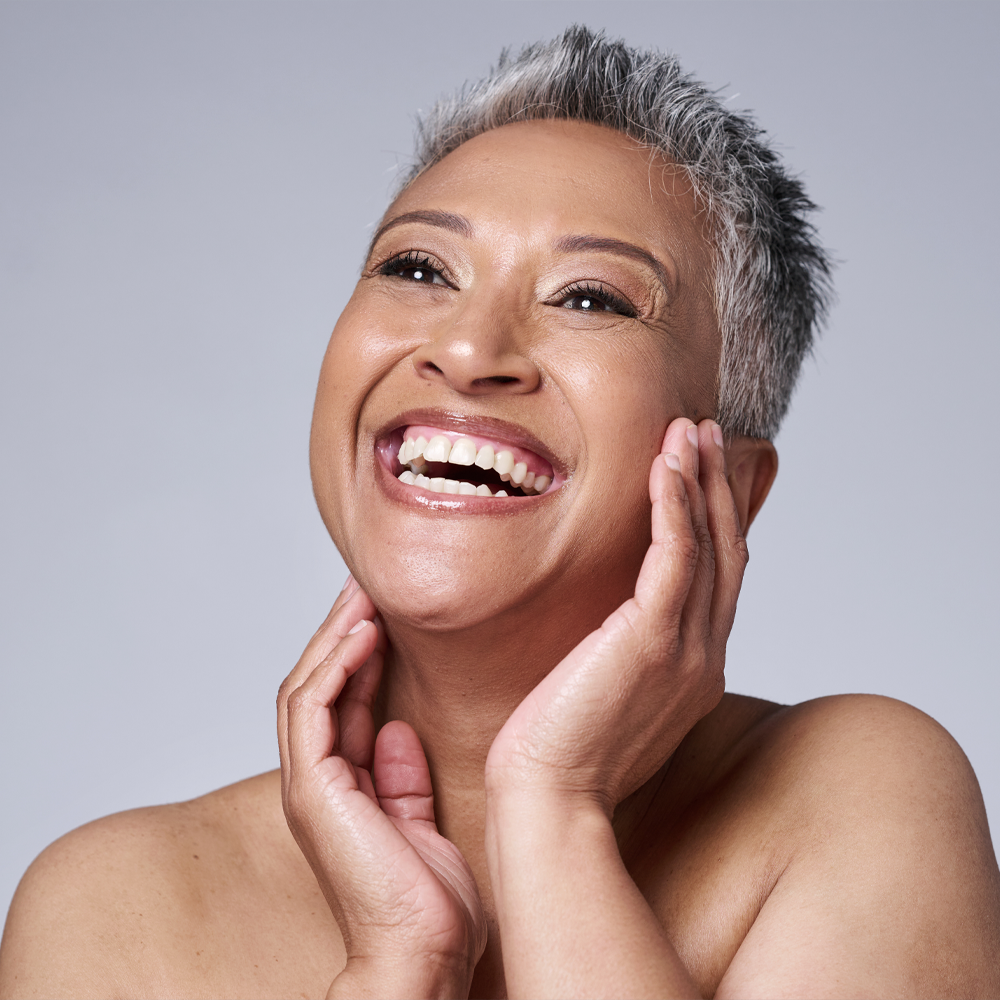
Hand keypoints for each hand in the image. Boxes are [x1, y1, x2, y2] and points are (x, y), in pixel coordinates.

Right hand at [278, 579, 485, 998]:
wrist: (421, 955)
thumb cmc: (427, 904)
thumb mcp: (420, 821)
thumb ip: (403, 776)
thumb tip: (396, 727)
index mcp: (341, 787)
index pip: (340, 701)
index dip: (358, 652)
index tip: (382, 611)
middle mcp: (318, 781)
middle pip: (316, 686)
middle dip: (339, 632)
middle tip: (364, 585)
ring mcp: (311, 785)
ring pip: (307, 689)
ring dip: (334, 638)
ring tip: (362, 595)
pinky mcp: (315, 790)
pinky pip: (314, 711)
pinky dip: (334, 669)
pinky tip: (363, 636)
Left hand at [485, 417, 745, 812]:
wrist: (549, 801)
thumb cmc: (564, 752)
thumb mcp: (610, 694)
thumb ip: (627, 654)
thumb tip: (613, 626)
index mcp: (696, 668)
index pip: (717, 577)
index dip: (716, 518)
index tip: (701, 470)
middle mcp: (704, 656)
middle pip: (726, 552)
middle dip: (720, 486)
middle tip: (709, 432)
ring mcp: (686, 650)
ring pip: (707, 546)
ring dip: (701, 481)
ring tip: (692, 430)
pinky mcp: (652, 642)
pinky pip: (675, 557)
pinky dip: (675, 505)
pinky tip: (666, 464)